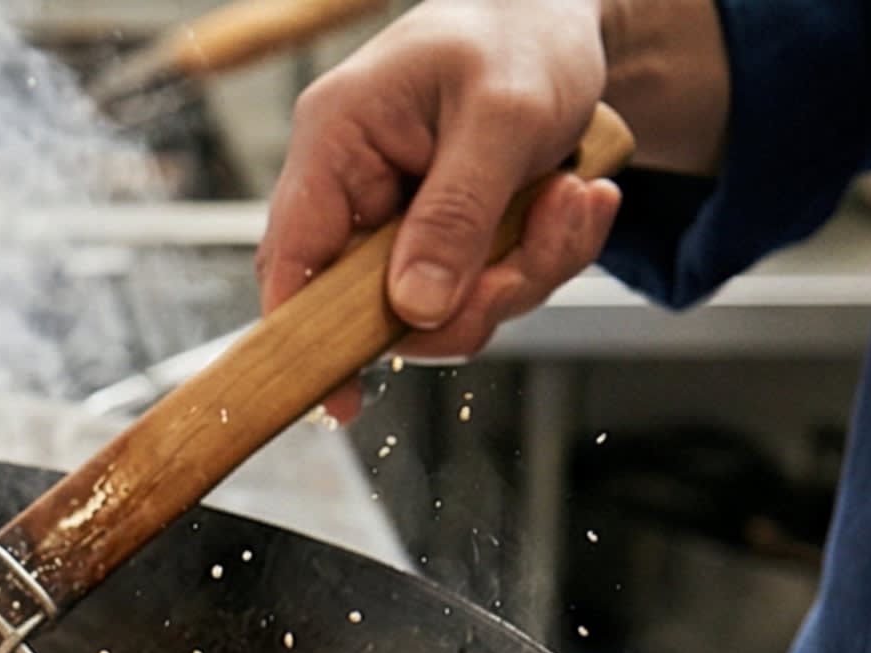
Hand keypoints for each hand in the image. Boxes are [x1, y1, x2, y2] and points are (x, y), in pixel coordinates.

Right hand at [255, 0, 621, 420]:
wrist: (565, 14)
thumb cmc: (521, 37)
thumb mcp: (501, 117)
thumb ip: (455, 214)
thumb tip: (414, 308)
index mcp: (338, 143)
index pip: (292, 257)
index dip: (301, 334)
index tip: (336, 397)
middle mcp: (357, 190)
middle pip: (375, 302)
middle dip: (469, 298)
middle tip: (535, 254)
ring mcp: (401, 219)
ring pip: (441, 305)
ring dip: (521, 273)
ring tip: (574, 201)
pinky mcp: (445, 237)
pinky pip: (482, 287)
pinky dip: (540, 258)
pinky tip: (577, 201)